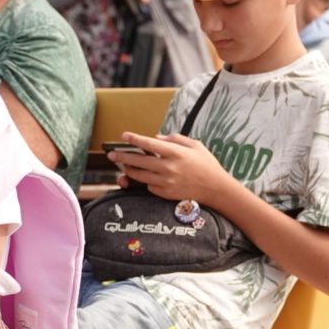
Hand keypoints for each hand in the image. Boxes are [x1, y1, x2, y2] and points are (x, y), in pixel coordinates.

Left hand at [111, 132, 233, 204]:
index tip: (124, 135)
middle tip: (111, 154)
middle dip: (122, 156)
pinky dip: (145, 181)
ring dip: (129, 170)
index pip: (149, 144)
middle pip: (139, 160)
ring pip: (140, 175)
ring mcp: (167, 181)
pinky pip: (149, 186)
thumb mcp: (195, 145)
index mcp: (176, 153)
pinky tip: (143, 177)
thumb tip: (156, 138)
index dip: (134, 139)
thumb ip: (175, 139)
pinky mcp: (166, 193)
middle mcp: (169, 167)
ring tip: (123, 165)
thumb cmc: (207, 164)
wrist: (217, 189)